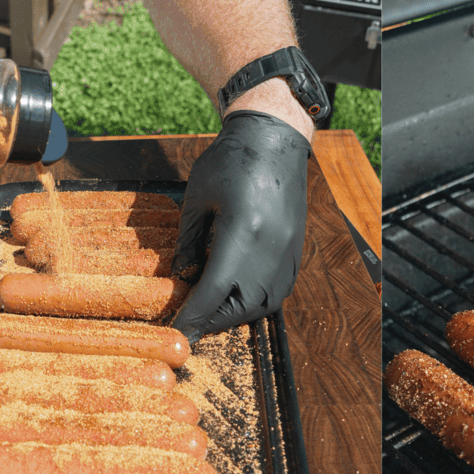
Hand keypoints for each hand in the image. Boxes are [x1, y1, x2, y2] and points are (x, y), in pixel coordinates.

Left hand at [172, 110, 309, 341]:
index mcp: (243, 233)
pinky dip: (256, 300)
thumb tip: (183, 278)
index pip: (214, 290)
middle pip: (241, 305)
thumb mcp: (197, 199)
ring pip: (263, 304)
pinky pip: (277, 291)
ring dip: (236, 312)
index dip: (194, 316)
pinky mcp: (295, 252)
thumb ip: (189, 242)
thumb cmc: (230, 163)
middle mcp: (270, 249)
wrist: (273, 140)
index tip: (179, 332)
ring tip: (213, 308)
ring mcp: (288, 252)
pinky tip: (237, 293)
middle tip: (191, 320)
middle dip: (214, 319)